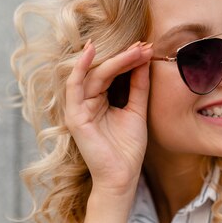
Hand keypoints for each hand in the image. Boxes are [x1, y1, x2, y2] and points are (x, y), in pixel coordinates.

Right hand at [64, 40, 153, 195]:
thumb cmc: (128, 149)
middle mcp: (86, 101)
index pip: (112, 73)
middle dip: (125, 57)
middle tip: (144, 46)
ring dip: (114, 60)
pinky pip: (74, 86)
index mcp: (99, 100)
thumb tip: (143, 60)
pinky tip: (91, 51)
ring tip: (135, 49)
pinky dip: (80, 67)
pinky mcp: (74, 116)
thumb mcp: (136, 111)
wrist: (122, 176)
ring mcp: (78, 108)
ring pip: (93, 75)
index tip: (147, 48)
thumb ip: (138, 87)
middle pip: (103, 71)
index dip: (129, 59)